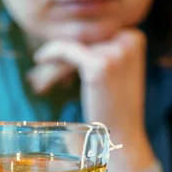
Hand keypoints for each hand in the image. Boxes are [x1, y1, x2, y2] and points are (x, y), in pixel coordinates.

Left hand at [29, 29, 155, 171]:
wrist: (122, 138)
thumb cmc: (112, 110)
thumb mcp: (112, 73)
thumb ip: (100, 52)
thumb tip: (69, 39)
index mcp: (134, 38)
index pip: (93, 33)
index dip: (72, 45)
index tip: (55, 58)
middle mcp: (128, 39)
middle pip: (82, 38)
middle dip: (61, 54)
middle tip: (40, 66)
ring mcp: (116, 51)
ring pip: (72, 46)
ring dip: (53, 63)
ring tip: (38, 77)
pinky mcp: (100, 65)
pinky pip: (66, 50)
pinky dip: (50, 53)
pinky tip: (39, 60)